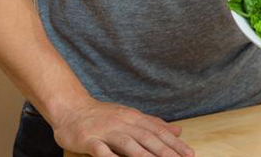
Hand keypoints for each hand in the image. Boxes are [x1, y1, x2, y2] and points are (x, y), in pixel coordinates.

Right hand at [51, 97, 193, 156]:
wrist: (71, 108)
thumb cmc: (102, 115)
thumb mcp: (130, 116)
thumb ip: (153, 124)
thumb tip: (178, 130)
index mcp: (134, 118)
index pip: (158, 131)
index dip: (174, 143)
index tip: (190, 154)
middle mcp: (123, 123)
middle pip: (147, 138)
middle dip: (165, 151)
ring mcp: (106, 131)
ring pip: (128, 144)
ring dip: (144, 155)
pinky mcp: (89, 139)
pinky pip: (101, 150)